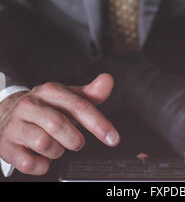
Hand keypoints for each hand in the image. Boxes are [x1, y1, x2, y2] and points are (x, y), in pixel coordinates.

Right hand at [0, 73, 119, 175]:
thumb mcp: (67, 98)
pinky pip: (28, 162)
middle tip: (77, 142)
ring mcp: (17, 124)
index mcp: (50, 91)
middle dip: (75, 139)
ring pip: (44, 143)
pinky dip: (41, 165)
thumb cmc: (44, 107)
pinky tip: (42, 158)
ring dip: (57, 151)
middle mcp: (31, 105)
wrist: (6, 113)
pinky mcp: (7, 144)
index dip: (98, 123)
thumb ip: (90, 94)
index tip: (113, 138)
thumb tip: (108, 81)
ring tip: (56, 146)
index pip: (78, 106)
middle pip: (59, 124)